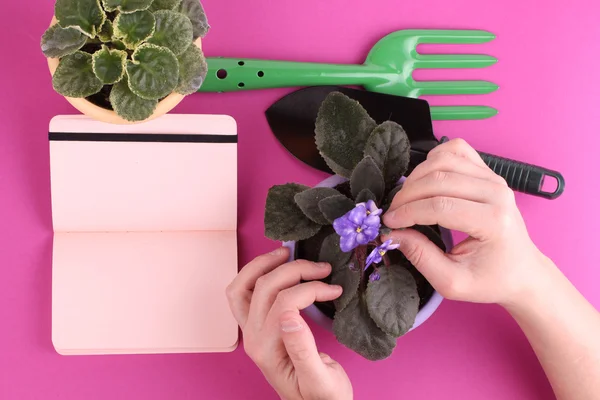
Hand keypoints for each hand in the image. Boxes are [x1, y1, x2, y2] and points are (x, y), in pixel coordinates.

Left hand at [226, 247, 352, 399]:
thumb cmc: (323, 399)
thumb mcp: (321, 381)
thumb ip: (303, 350)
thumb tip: (290, 315)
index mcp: (268, 350)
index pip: (284, 303)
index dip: (311, 288)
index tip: (334, 288)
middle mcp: (253, 339)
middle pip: (265, 288)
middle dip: (294, 270)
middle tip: (322, 268)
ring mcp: (251, 332)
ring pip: (243, 287)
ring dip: (263, 265)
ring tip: (287, 253)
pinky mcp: (256, 328)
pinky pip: (243, 295)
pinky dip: (255, 275)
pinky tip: (275, 266)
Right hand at [383, 139, 552, 306]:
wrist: (522, 272)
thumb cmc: (490, 280)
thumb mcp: (453, 283)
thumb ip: (421, 257)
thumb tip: (393, 233)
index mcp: (493, 222)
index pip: (441, 206)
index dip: (408, 212)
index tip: (389, 223)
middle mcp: (497, 193)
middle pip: (439, 178)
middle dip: (407, 195)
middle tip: (392, 213)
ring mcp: (494, 178)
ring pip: (444, 160)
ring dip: (416, 177)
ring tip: (405, 199)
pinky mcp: (488, 172)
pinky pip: (456, 150)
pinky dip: (434, 159)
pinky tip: (425, 179)